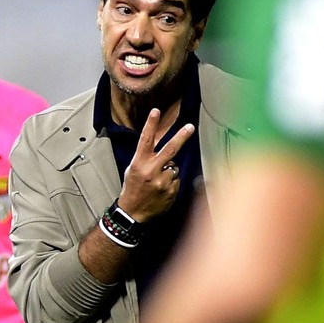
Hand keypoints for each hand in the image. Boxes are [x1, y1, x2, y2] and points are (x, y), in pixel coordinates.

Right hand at [119, 108, 195, 222]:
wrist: (133, 212)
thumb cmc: (133, 187)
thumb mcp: (134, 168)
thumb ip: (146, 156)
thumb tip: (160, 141)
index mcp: (139, 163)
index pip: (146, 140)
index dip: (151, 124)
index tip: (156, 111)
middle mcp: (151, 171)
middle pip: (170, 150)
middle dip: (181, 136)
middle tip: (190, 127)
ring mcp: (162, 182)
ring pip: (174, 167)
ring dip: (169, 170)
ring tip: (158, 180)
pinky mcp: (170, 191)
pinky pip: (177, 180)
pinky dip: (171, 182)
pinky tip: (162, 188)